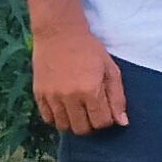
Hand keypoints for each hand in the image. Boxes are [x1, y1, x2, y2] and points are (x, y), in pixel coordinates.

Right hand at [30, 17, 128, 134]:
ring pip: (64, 127)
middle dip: (92, 124)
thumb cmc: (89, 49)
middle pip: (82, 129)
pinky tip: (65, 108)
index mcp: (90, 91)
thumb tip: (122, 122)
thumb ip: (117, 97)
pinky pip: (48, 119)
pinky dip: (58, 118)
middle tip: (93, 111)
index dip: (107, 120)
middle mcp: (69, 97)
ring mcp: (52, 97)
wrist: (59, 33)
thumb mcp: (110, 69)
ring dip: (74, 123)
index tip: (106, 109)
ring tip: (79, 110)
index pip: (101, 123)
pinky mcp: (38, 94)